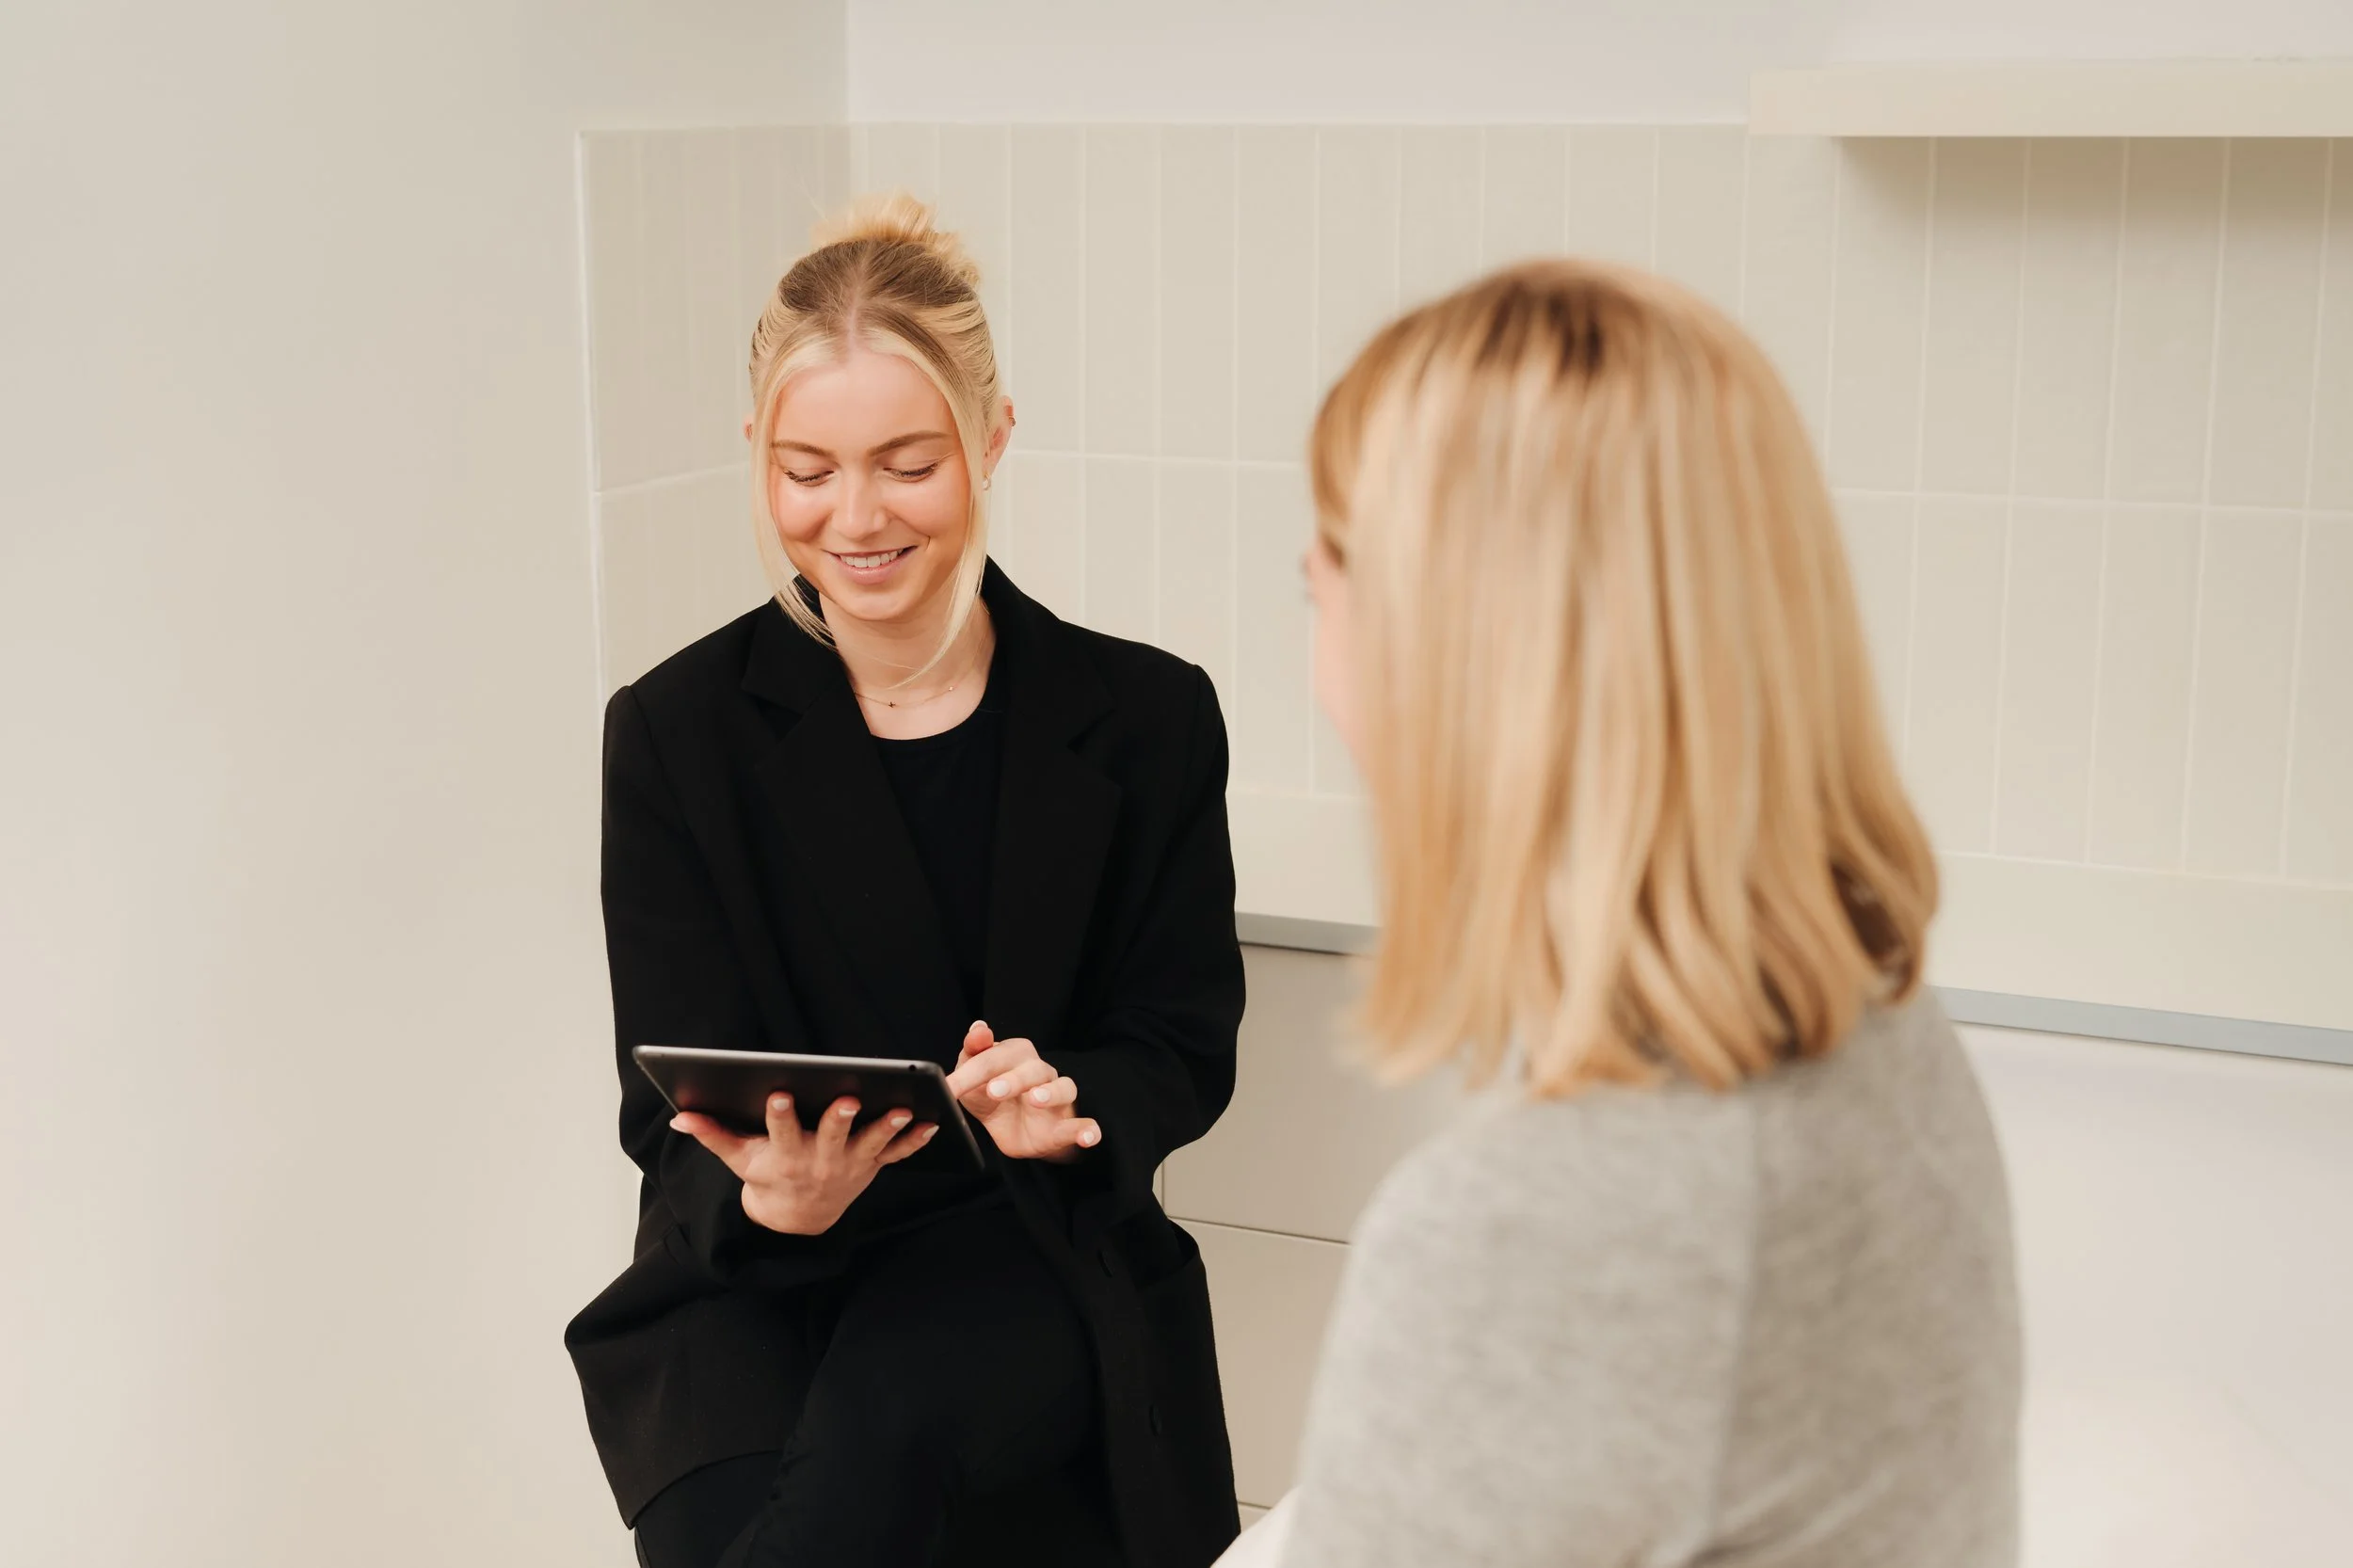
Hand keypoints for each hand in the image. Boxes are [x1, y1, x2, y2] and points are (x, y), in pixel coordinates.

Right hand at [671, 1093, 936, 1234]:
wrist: (798, 1217)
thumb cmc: (766, 1176)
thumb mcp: (738, 1159)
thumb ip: (712, 1134)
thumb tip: (679, 1115)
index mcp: (785, 1155)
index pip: (780, 1132)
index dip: (779, 1115)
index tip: (777, 1094)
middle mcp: (820, 1161)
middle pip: (831, 1137)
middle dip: (839, 1119)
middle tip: (848, 1098)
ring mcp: (850, 1165)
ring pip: (871, 1145)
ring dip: (887, 1127)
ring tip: (902, 1108)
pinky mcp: (871, 1167)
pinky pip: (897, 1154)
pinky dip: (914, 1140)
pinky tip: (932, 1121)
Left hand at [944, 1021, 1100, 1163]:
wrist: (1014, 1131)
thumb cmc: (993, 1096)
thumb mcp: (974, 1078)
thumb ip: (973, 1052)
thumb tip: (978, 1027)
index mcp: (1015, 1055)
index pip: (993, 1058)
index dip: (970, 1073)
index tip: (949, 1088)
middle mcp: (1040, 1072)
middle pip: (1032, 1069)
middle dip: (1013, 1078)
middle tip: (993, 1090)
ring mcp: (1057, 1097)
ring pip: (1064, 1088)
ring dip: (1051, 1093)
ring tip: (1035, 1099)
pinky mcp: (1067, 1124)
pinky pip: (1084, 1124)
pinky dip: (1088, 1130)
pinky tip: (1088, 1137)